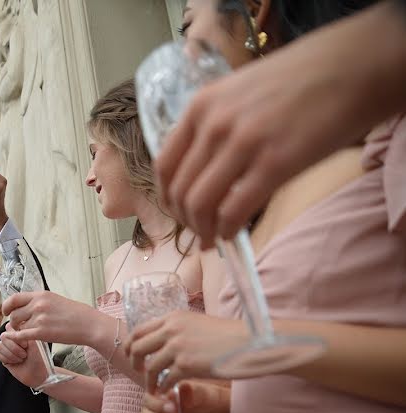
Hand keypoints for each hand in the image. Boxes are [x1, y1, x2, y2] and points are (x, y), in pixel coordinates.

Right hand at [0, 323, 47, 387]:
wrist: (39, 374)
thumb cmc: (40, 358)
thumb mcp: (35, 341)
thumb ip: (23, 332)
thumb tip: (11, 327)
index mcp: (20, 333)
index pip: (10, 326)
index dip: (16, 335)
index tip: (26, 344)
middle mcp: (13, 339)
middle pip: (3, 336)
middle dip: (14, 347)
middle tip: (24, 354)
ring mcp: (7, 348)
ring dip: (11, 354)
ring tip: (21, 359)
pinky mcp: (3, 358)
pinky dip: (7, 359)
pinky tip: (15, 362)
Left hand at [2, 291, 101, 346]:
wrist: (89, 325)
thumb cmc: (76, 314)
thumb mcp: (55, 300)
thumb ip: (40, 302)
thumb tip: (27, 305)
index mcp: (41, 295)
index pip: (14, 298)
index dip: (6, 306)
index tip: (6, 311)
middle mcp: (38, 305)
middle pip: (14, 313)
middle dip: (13, 321)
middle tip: (17, 326)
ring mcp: (39, 319)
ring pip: (18, 325)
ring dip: (19, 330)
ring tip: (25, 332)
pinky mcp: (41, 332)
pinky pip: (21, 335)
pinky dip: (16, 338)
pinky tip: (15, 339)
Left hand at [125, 310, 247, 390]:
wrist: (250, 343)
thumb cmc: (228, 335)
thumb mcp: (197, 323)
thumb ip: (178, 329)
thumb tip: (162, 338)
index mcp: (173, 317)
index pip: (139, 330)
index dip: (131, 345)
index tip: (132, 355)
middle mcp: (172, 329)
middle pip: (137, 347)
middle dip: (134, 362)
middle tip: (139, 371)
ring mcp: (178, 347)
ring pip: (149, 366)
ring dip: (148, 380)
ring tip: (152, 387)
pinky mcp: (187, 365)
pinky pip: (165, 380)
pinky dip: (163, 388)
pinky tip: (166, 392)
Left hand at [156, 3, 405, 245]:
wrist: (355, 66)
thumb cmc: (301, 80)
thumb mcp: (240, 93)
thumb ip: (215, 126)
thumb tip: (202, 171)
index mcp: (201, 106)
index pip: (164, 164)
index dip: (167, 198)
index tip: (179, 213)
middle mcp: (214, 124)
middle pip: (179, 190)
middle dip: (185, 220)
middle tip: (199, 233)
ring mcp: (243, 143)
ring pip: (199, 204)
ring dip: (202, 230)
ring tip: (213, 239)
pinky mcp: (275, 163)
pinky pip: (233, 211)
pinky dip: (227, 231)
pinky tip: (233, 235)